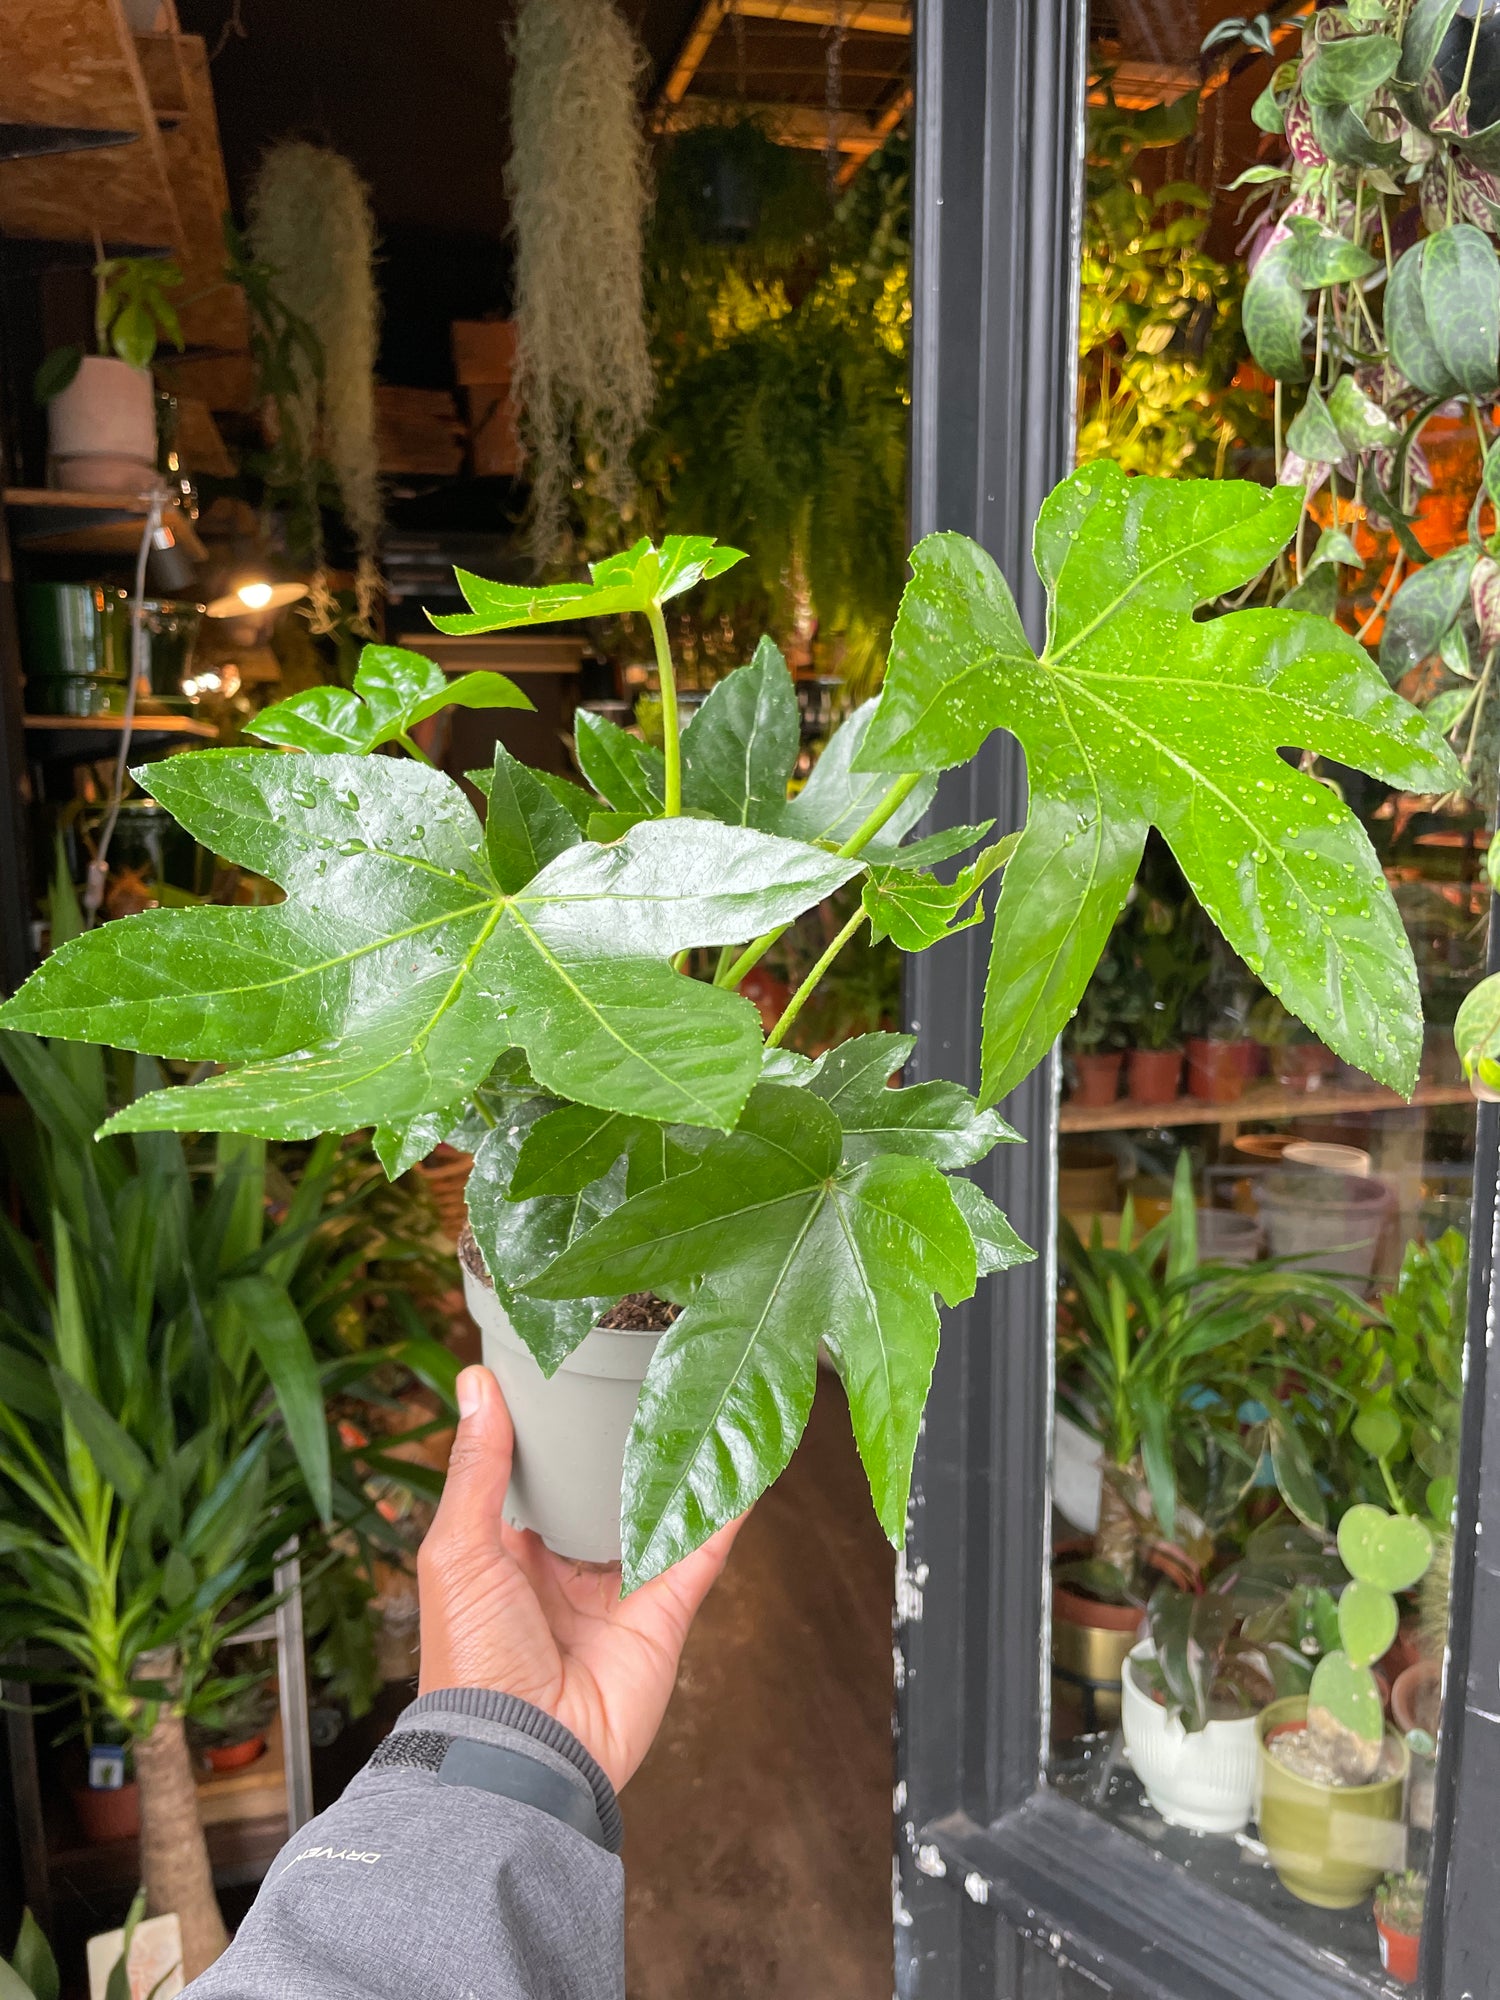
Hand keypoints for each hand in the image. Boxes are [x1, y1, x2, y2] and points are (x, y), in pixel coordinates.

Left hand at [417, 1364, 741, 1790]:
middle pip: (602, 1490)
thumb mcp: (459, 1550)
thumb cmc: (472, 1658)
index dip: (551, 1428)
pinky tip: (746, 1458)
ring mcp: (620, 1587)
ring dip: (680, 1464)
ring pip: (657, 1510)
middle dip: (621, 1441)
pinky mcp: (667, 1609)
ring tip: (702, 1397)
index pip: (536, 1475)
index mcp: (509, 1552)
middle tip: (646, 1371)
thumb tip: (475, 1383)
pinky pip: (702, 1548)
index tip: (570, 1367)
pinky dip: (727, 1505)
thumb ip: (478, 1468)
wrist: (523, 1755)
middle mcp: (566, 1566)